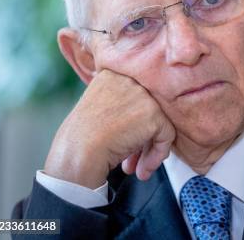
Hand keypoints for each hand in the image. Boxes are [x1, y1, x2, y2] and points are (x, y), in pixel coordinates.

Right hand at [43, 69, 175, 188]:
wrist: (77, 155)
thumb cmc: (80, 139)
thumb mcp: (97, 106)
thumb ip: (121, 102)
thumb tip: (144, 116)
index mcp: (112, 74)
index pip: (136, 95)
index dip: (132, 121)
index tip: (122, 139)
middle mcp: (129, 79)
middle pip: (149, 108)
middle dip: (141, 137)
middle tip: (131, 158)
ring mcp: (142, 96)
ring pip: (159, 122)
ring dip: (149, 148)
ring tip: (137, 167)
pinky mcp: (153, 114)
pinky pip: (167, 135)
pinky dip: (157, 154)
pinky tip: (142, 170)